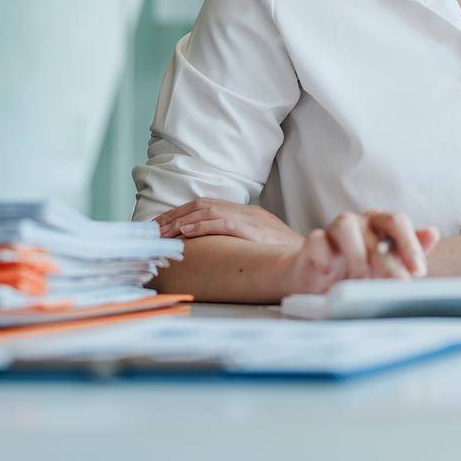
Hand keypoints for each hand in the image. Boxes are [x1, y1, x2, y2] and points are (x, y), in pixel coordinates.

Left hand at [155, 198, 301, 245]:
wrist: (308, 257)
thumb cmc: (283, 255)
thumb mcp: (258, 243)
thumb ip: (238, 239)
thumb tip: (211, 249)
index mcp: (246, 212)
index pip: (205, 205)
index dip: (180, 213)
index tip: (160, 225)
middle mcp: (246, 211)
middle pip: (201, 204)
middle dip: (173, 215)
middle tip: (152, 229)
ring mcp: (250, 218)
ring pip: (207, 210)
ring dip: (181, 220)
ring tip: (162, 231)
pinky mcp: (253, 228)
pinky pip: (222, 222)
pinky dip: (201, 225)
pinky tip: (185, 231)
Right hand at [273, 210, 441, 295]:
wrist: (319, 280)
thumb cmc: (361, 270)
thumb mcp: (389, 264)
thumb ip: (411, 249)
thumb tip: (432, 233)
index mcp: (380, 224)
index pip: (398, 222)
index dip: (409, 244)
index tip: (418, 271)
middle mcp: (359, 222)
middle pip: (375, 227)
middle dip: (388, 258)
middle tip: (396, 283)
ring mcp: (334, 230)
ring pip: (345, 225)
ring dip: (357, 255)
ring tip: (362, 280)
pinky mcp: (313, 243)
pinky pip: (316, 239)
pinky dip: (324, 255)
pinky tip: (330, 272)